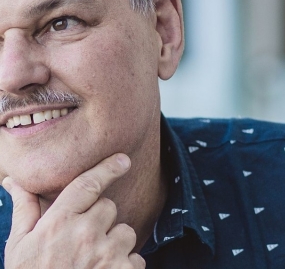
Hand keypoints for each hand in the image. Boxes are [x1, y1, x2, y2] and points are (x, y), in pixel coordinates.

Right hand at [2, 153, 144, 268]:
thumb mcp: (19, 246)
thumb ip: (24, 209)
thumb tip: (14, 180)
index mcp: (58, 222)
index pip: (88, 184)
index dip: (108, 168)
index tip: (123, 159)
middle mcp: (84, 234)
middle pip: (109, 207)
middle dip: (101, 219)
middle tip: (83, 240)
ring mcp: (105, 255)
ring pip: (125, 231)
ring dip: (115, 243)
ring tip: (94, 262)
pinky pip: (136, 257)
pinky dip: (126, 265)